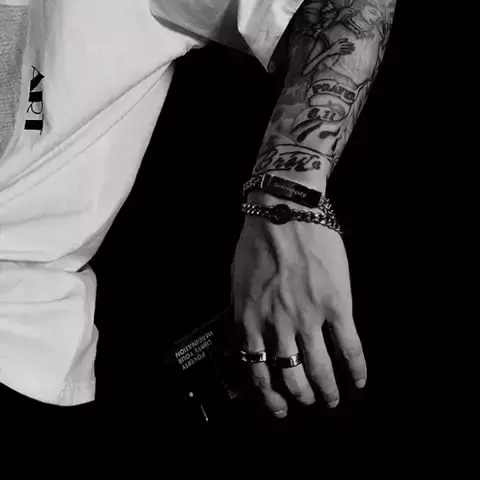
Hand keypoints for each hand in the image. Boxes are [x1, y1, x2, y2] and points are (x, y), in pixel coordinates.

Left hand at [230, 201, 366, 417]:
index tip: (278, 405)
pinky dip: (357, 369)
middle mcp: (278, 326)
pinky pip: (349, 347)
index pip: (258, 370)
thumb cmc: (258, 242)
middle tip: (308, 401)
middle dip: (300, 396)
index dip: (269, 395)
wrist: (283, 212)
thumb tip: (247, 338)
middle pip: (290, 377)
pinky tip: (360, 380)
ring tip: (332, 399)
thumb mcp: (237, 282)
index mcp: (251, 320)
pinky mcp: (335, 305)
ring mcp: (308, 317)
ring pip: (319, 369)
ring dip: (327, 390)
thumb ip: (243, 314)